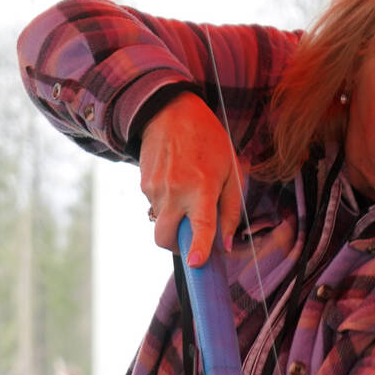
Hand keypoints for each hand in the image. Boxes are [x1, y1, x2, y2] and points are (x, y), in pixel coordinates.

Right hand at [138, 91, 242, 265]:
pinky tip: (175, 180)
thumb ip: (231, 210)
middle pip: (165, 238)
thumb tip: (225, 244)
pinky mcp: (143, 184)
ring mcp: (155, 188)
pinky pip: (155, 205)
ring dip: (173, 218)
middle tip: (190, 238)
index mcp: (202, 187)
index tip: (195, 263)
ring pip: (161, 221)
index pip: (200, 225)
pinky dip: (166, 202)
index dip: (198, 248)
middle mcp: (175, 191)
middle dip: (176, 247)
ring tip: (186, 190)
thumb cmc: (208, 142)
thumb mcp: (231, 171)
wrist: (170, 111)